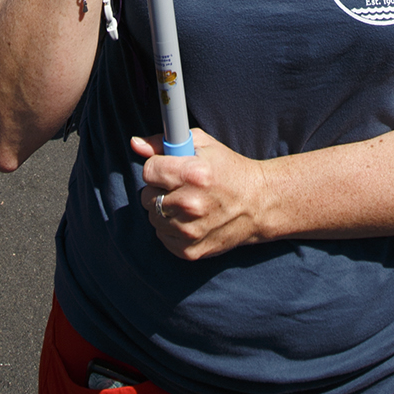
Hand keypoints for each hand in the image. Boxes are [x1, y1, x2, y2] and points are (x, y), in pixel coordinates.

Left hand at [132, 129, 270, 258]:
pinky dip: (171, 228)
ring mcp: (191, 231)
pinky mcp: (191, 250)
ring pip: (153, 218)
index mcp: (194, 174)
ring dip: (164, 210)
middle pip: (148, 196)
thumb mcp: (203, 145)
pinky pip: (162, 237)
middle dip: (159, 189)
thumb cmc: (229, 170)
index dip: (157, 168)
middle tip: (179, 186)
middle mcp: (191, 204)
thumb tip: (135, 144)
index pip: (149, 171)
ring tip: (186, 202)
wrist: (258, 204)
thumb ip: (164, 142)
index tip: (169, 169)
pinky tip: (189, 219)